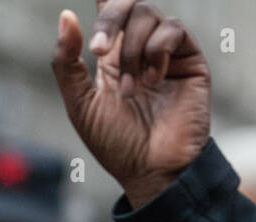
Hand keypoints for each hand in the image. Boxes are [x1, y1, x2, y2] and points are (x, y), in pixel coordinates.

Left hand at [52, 2, 211, 207]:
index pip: (108, 10)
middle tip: (98, 51)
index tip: (95, 3)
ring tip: (131, 90)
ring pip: (147, 14)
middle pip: (126, 3)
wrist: (152, 169)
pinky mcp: (189, 59)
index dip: (104, 0)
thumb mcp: (80, 104)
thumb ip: (67, 63)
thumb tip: (66, 16)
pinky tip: (153, 81)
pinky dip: (156, 51)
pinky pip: (172, 30)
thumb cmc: (116, 144)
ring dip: (132, 51)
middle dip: (109, 19)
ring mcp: (165, 51)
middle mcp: (139, 48)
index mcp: (113, 56)